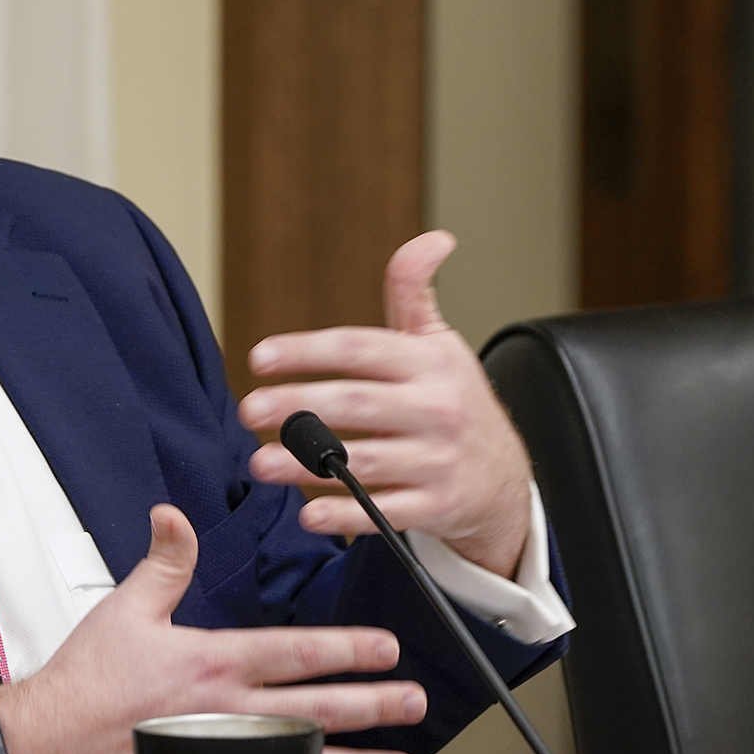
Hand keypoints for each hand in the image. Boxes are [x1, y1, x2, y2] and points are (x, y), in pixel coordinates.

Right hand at [0, 505, 423, 753]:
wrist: (47, 750)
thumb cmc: (84, 684)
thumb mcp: (125, 608)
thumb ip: (163, 563)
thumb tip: (173, 515)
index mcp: (214, 662)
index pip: (299, 652)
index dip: (350, 649)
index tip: (387, 649)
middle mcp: (226, 712)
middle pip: (318, 710)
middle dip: (374, 706)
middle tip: (413, 704)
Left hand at [238, 230, 533, 577]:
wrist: (506, 479)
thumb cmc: (458, 402)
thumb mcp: (441, 344)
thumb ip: (416, 293)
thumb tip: (434, 239)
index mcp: (428, 364)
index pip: (360, 349)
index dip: (308, 350)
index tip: (260, 356)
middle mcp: (434, 410)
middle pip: (356, 404)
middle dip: (298, 406)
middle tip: (248, 410)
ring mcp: (436, 461)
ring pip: (364, 462)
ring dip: (307, 464)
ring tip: (260, 463)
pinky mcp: (435, 506)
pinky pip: (384, 512)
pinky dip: (346, 514)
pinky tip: (308, 512)